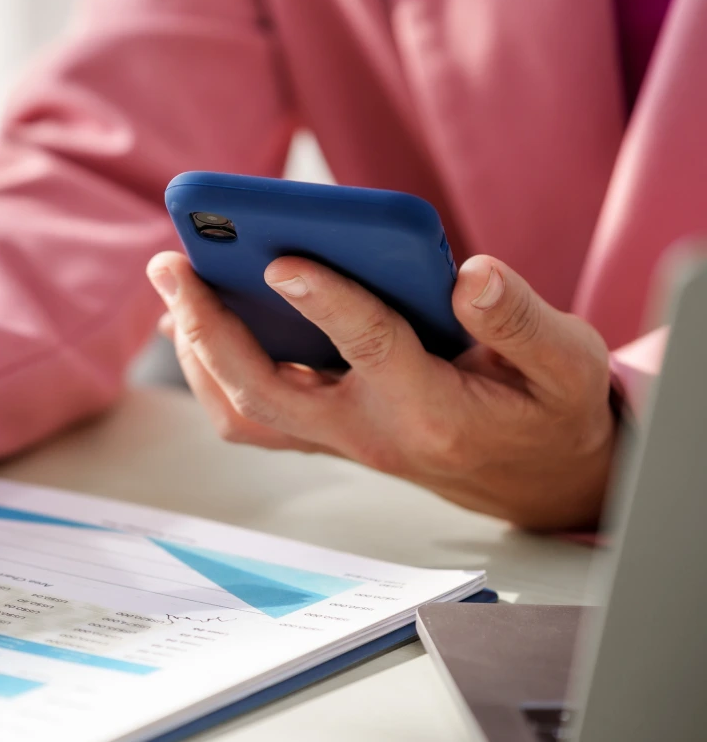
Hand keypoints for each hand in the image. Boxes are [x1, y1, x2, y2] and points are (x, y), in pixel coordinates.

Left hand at [146, 250, 617, 530]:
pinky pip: (250, 413)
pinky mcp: (325, 435)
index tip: (280, 258)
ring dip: (198, 349)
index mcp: (433, 409)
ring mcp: (339, 439)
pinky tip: (194, 318)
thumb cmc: (551, 413)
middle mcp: (371, 432)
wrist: (543, 483)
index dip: (325, 300)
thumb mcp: (568, 364)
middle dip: (211, 325)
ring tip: (173, 280)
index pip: (369, 346)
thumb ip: (521, 320)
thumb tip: (471, 273)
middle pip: (268, 389)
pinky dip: (213, 367)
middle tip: (173, 262)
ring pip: (243, 410)